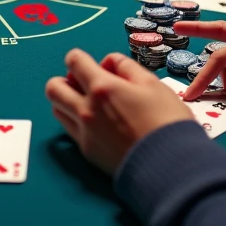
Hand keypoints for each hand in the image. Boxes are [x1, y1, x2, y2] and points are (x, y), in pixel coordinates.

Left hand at [45, 49, 193, 174]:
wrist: (171, 166)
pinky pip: (71, 131)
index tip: (93, 65)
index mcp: (102, 88)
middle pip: (54, 88)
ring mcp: (85, 133)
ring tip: (89, 104)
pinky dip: (77, 122)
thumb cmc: (167, 121)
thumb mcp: (153, 83)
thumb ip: (126, 67)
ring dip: (67, 101)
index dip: (81, 58)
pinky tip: (98, 124)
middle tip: (84, 85)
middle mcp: (87, 110)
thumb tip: (109, 63)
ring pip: (58, 110)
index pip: (74, 61)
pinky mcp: (88, 153)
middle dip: (65, 81)